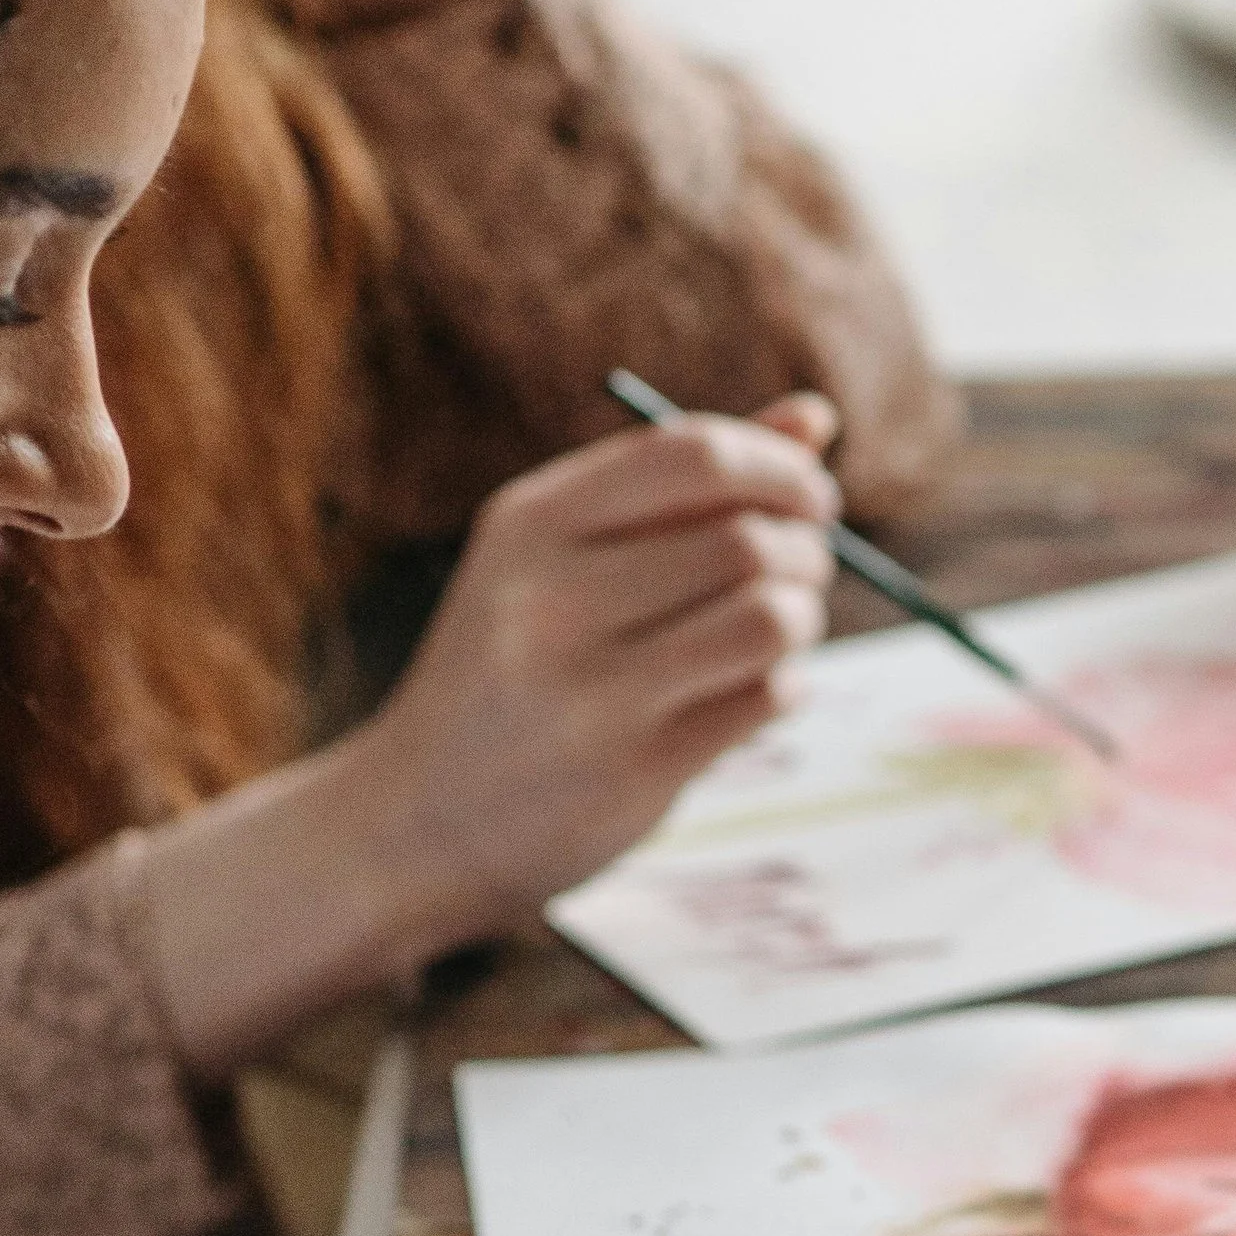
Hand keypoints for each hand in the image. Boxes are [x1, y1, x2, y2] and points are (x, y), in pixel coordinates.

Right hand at [345, 397, 840, 938]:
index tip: (810, 498)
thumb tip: (815, 417)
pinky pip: (763, 699)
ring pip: (768, 620)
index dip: (777, 467)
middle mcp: (550, 599)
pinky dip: (786, 686)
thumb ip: (681, 488)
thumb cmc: (511, 670)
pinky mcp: (633, 769)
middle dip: (806, 551)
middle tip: (804, 573)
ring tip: (784, 630)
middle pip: (746, 540)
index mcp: (531, 524)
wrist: (420, 818)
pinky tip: (759, 691)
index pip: (690, 454)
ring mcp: (590, 691)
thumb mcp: (562, 559)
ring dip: (803, 618)